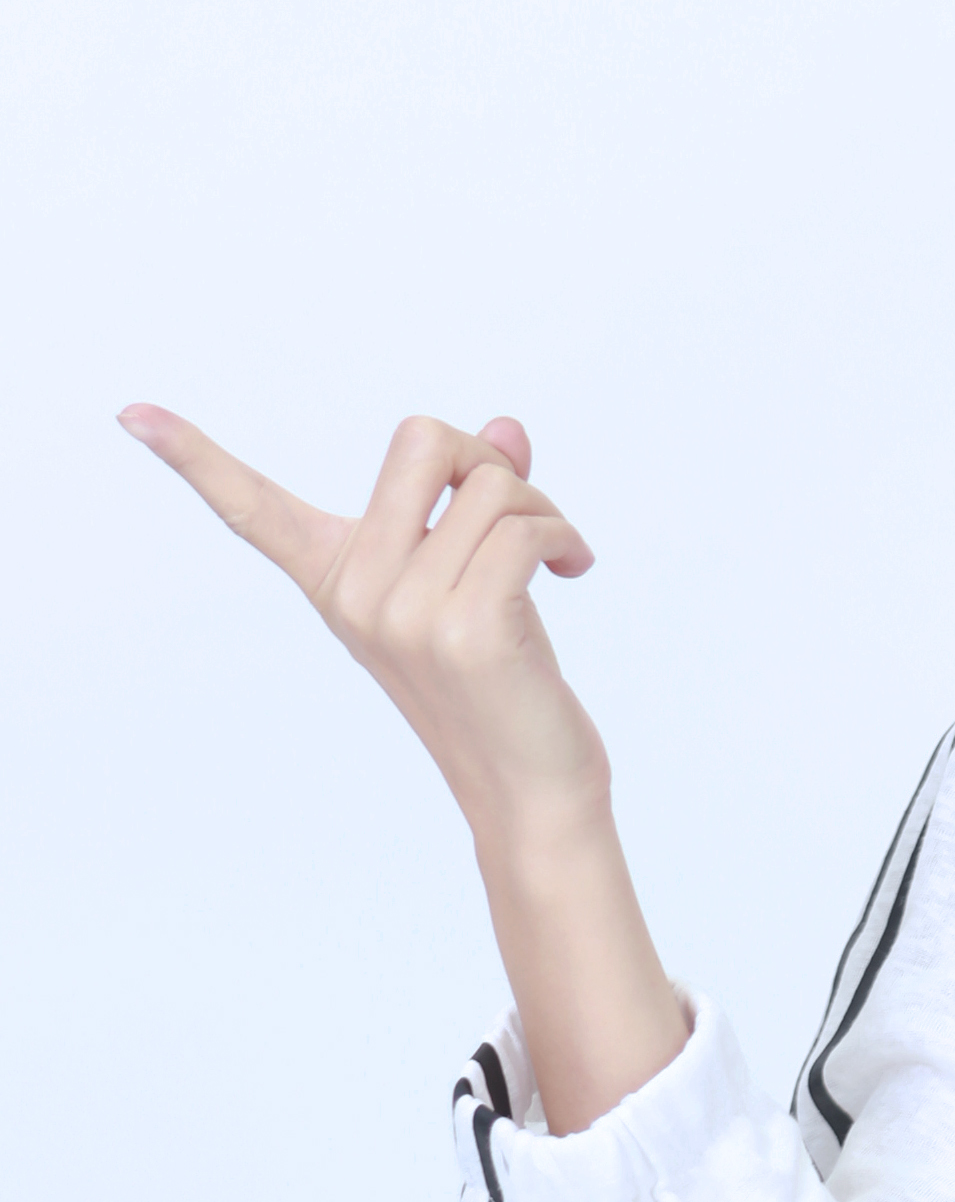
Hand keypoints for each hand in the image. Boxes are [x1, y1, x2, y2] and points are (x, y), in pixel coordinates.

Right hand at [124, 402, 684, 1130]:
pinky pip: (524, 529)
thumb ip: (475, 502)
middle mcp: (355, 593)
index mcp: (335, 579)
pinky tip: (575, 571)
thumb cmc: (503, 682)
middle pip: (419, 438)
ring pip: (490, 485)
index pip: (251, 507)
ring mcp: (405, 613)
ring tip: (555, 560)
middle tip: (522, 512)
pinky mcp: (466, 631)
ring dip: (542, 510)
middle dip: (485, 460)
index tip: (131, 413)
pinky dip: (563, 537)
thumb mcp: (473, 580)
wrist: (531, 789)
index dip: (192, 456)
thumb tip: (505, 425)